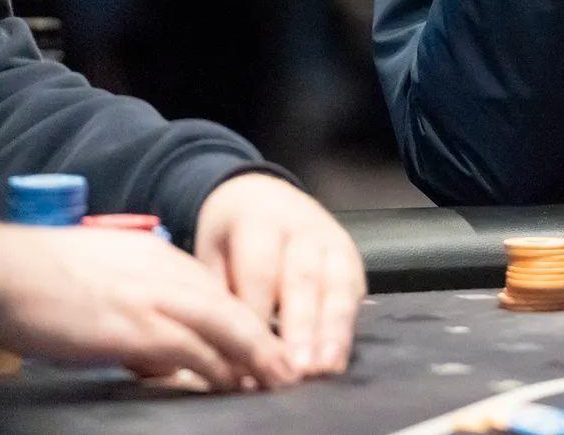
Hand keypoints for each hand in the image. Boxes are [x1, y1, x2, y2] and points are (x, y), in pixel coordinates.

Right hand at [0, 217, 295, 391]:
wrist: (1, 270)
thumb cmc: (41, 280)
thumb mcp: (108, 283)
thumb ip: (141, 312)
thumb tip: (160, 358)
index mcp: (160, 260)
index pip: (218, 294)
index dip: (246, 324)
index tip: (267, 348)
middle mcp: (167, 274)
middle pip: (232, 310)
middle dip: (264, 343)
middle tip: (289, 370)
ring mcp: (154, 300)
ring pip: (223, 329)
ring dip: (252, 359)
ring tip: (274, 383)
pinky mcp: (135, 327)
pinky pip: (190, 351)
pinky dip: (214, 370)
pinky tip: (228, 386)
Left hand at [194, 173, 364, 376]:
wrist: (260, 193)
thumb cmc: (231, 234)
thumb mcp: (210, 252)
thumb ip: (217, 295)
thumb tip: (220, 352)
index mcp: (259, 221)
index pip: (259, 271)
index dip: (258, 315)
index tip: (250, 358)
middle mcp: (302, 227)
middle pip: (303, 279)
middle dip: (302, 327)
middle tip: (297, 369)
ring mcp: (333, 240)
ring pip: (337, 286)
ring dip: (333, 330)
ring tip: (326, 368)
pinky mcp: (351, 257)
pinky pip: (353, 291)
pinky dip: (347, 327)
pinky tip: (337, 359)